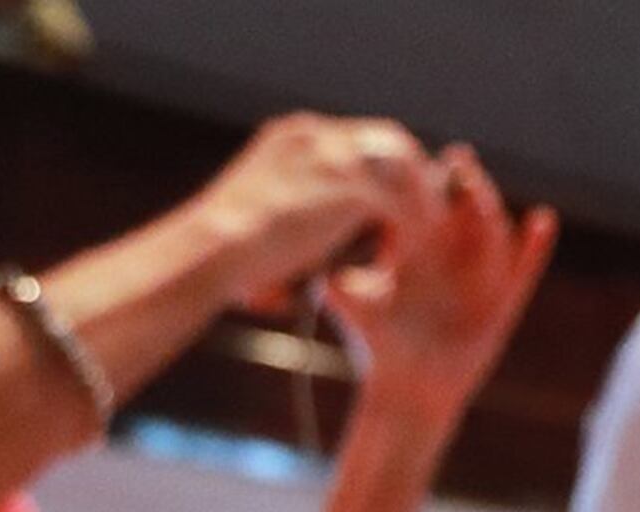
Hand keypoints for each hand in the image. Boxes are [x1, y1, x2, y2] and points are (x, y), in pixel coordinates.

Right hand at [192, 114, 437, 308]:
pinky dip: (412, 225)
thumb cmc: (223, 248)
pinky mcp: (350, 188)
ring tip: (427, 230)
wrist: (211, 248)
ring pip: (402, 169)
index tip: (394, 193)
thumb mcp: (258, 210)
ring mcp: (335, 157)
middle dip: (413, 173)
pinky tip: (412, 248)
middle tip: (428, 208)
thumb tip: (301, 232)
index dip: (382, 166)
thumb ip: (290, 204)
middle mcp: (317, 136)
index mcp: (294, 136)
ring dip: (419, 199)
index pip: (356, 139)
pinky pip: (401, 203)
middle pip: (389, 141)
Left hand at [322, 145, 557, 409]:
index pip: (426, 200)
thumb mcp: (352, 302)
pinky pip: (523, 270)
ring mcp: (481, 276)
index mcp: (418, 247)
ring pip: (492, 231)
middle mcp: (453, 254)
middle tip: (457, 158)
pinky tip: (543, 220)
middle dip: (463, 181)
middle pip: (464, 206)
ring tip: (481, 188)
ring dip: (489, 205)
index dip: (425, 179)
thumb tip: (307, 246)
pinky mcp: (503, 301)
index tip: (416, 158)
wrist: (407, 390)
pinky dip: (536, 246)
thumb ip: (336, 273)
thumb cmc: (377, 346)